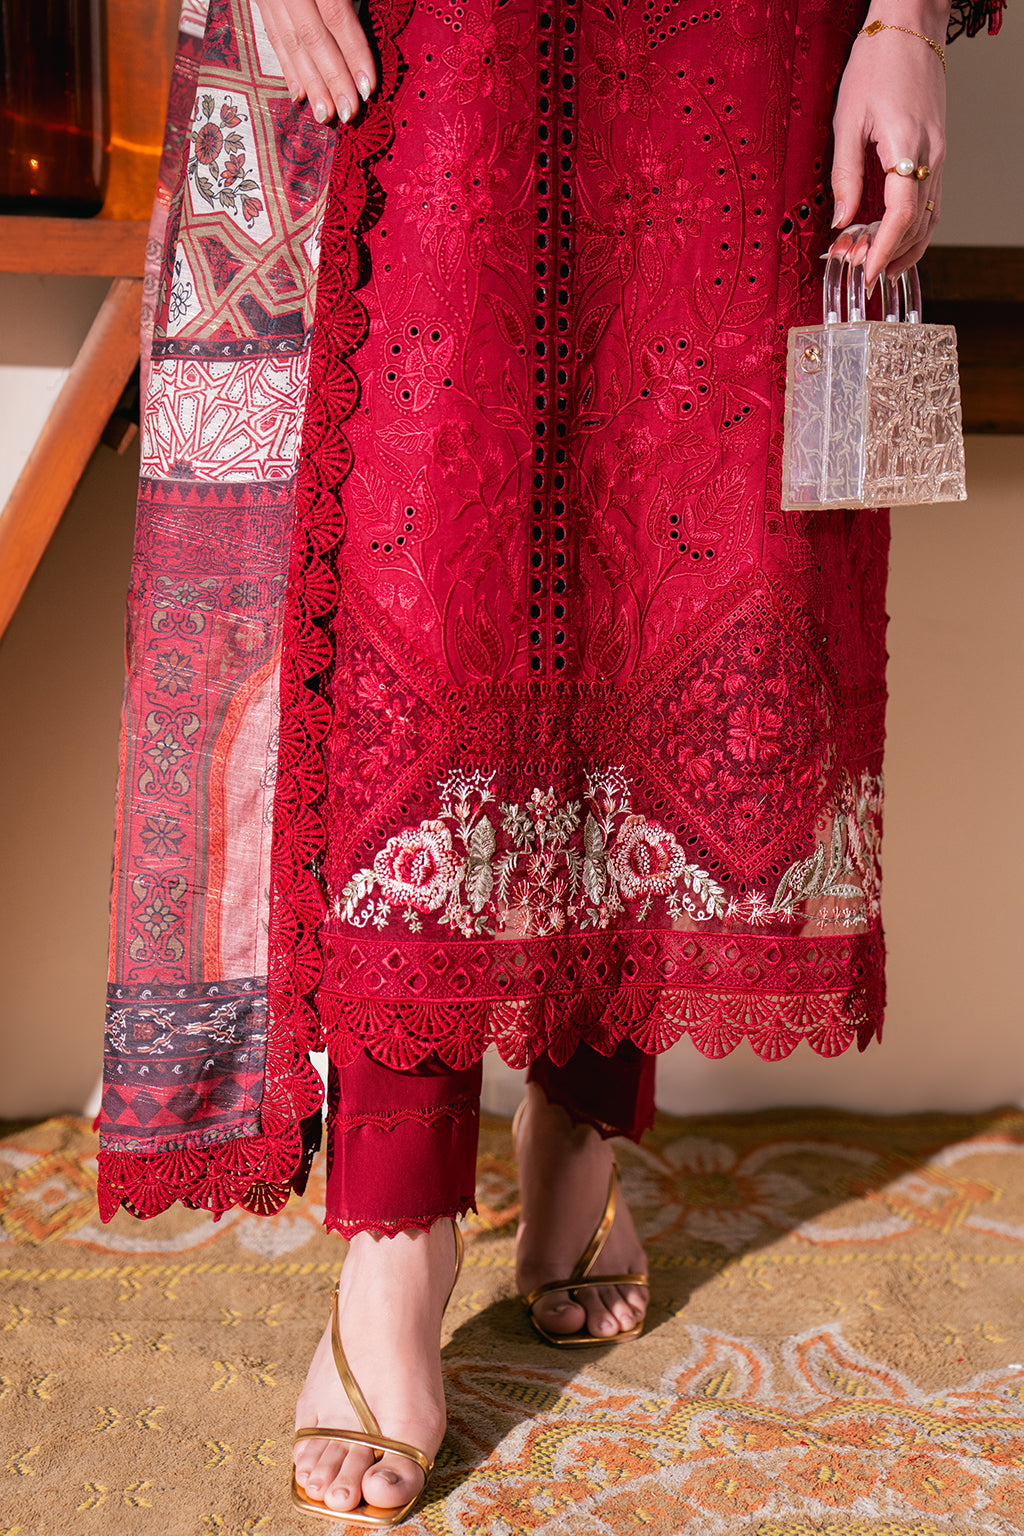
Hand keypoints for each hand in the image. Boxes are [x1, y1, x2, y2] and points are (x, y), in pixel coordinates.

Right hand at [255, 0, 376, 122]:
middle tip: (347, 113)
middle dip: (332, 79)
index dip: (354, 53)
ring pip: (291, 43)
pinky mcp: (261, 0)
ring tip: (325, 114)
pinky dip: (288, 68)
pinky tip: (298, 94)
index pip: (336, 17)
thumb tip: (360, 46)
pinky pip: (274, 37)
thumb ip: (346, 2)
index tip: (367, 88)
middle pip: (312, 38)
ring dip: (310, 84)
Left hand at [830, 12, 947, 286]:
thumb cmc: (876, 63)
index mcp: (907, 148)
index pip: (900, 217)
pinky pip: (930, 201)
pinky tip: (893, 239)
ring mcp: (939, 153)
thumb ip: (845, 176)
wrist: (910, 25)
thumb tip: (840, 221)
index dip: (882, 251)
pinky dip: (914, 227)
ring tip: (875, 265)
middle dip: (890, 255)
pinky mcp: (937, 149)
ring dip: (904, 246)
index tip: (864, 275)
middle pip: (917, 225)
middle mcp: (931, 155)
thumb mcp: (847, 121)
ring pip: (928, 217)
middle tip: (858, 272)